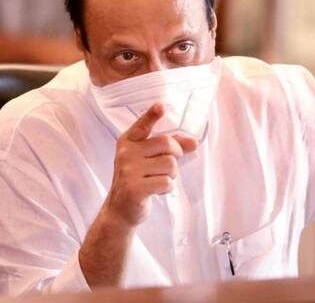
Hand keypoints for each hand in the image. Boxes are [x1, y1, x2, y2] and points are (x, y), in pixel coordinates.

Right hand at [103, 103, 197, 227]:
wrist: (120, 209)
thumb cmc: (139, 179)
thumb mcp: (150, 159)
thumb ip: (170, 147)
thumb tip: (194, 142)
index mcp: (128, 142)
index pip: (142, 125)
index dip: (152, 115)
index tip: (161, 106)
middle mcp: (126, 153)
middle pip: (166, 143)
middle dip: (176, 154)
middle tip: (169, 165)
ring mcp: (129, 170)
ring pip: (170, 164)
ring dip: (171, 175)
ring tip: (159, 180)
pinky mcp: (135, 188)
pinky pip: (166, 182)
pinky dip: (167, 188)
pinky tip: (156, 190)